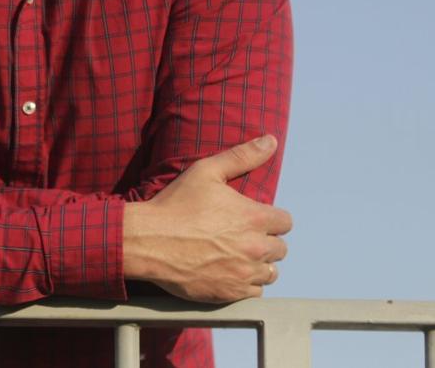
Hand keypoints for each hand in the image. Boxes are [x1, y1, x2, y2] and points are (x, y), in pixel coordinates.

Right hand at [122, 135, 291, 302]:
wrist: (148, 241)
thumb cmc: (176, 204)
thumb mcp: (207, 171)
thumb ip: (242, 156)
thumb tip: (271, 141)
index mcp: (254, 217)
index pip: (286, 222)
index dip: (272, 219)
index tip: (256, 219)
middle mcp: (255, 247)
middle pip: (280, 249)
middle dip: (266, 241)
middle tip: (244, 237)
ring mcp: (243, 273)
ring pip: (270, 273)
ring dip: (260, 264)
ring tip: (240, 256)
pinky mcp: (230, 294)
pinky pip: (255, 293)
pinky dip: (247, 285)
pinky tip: (231, 273)